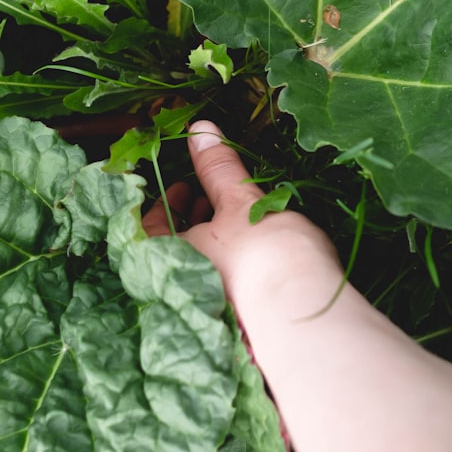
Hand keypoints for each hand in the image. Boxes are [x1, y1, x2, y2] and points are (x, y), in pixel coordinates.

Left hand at [141, 121, 344, 311]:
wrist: (306, 319)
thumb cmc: (264, 257)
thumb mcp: (241, 202)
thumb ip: (218, 168)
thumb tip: (199, 130)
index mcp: (166, 258)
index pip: (145, 226)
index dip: (162, 202)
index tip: (182, 186)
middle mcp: (178, 288)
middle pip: (173, 247)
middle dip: (190, 219)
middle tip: (207, 196)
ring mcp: (206, 307)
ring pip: (199, 266)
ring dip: (213, 239)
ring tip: (234, 218)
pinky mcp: (235, 322)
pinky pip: (223, 285)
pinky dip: (232, 264)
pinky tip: (254, 251)